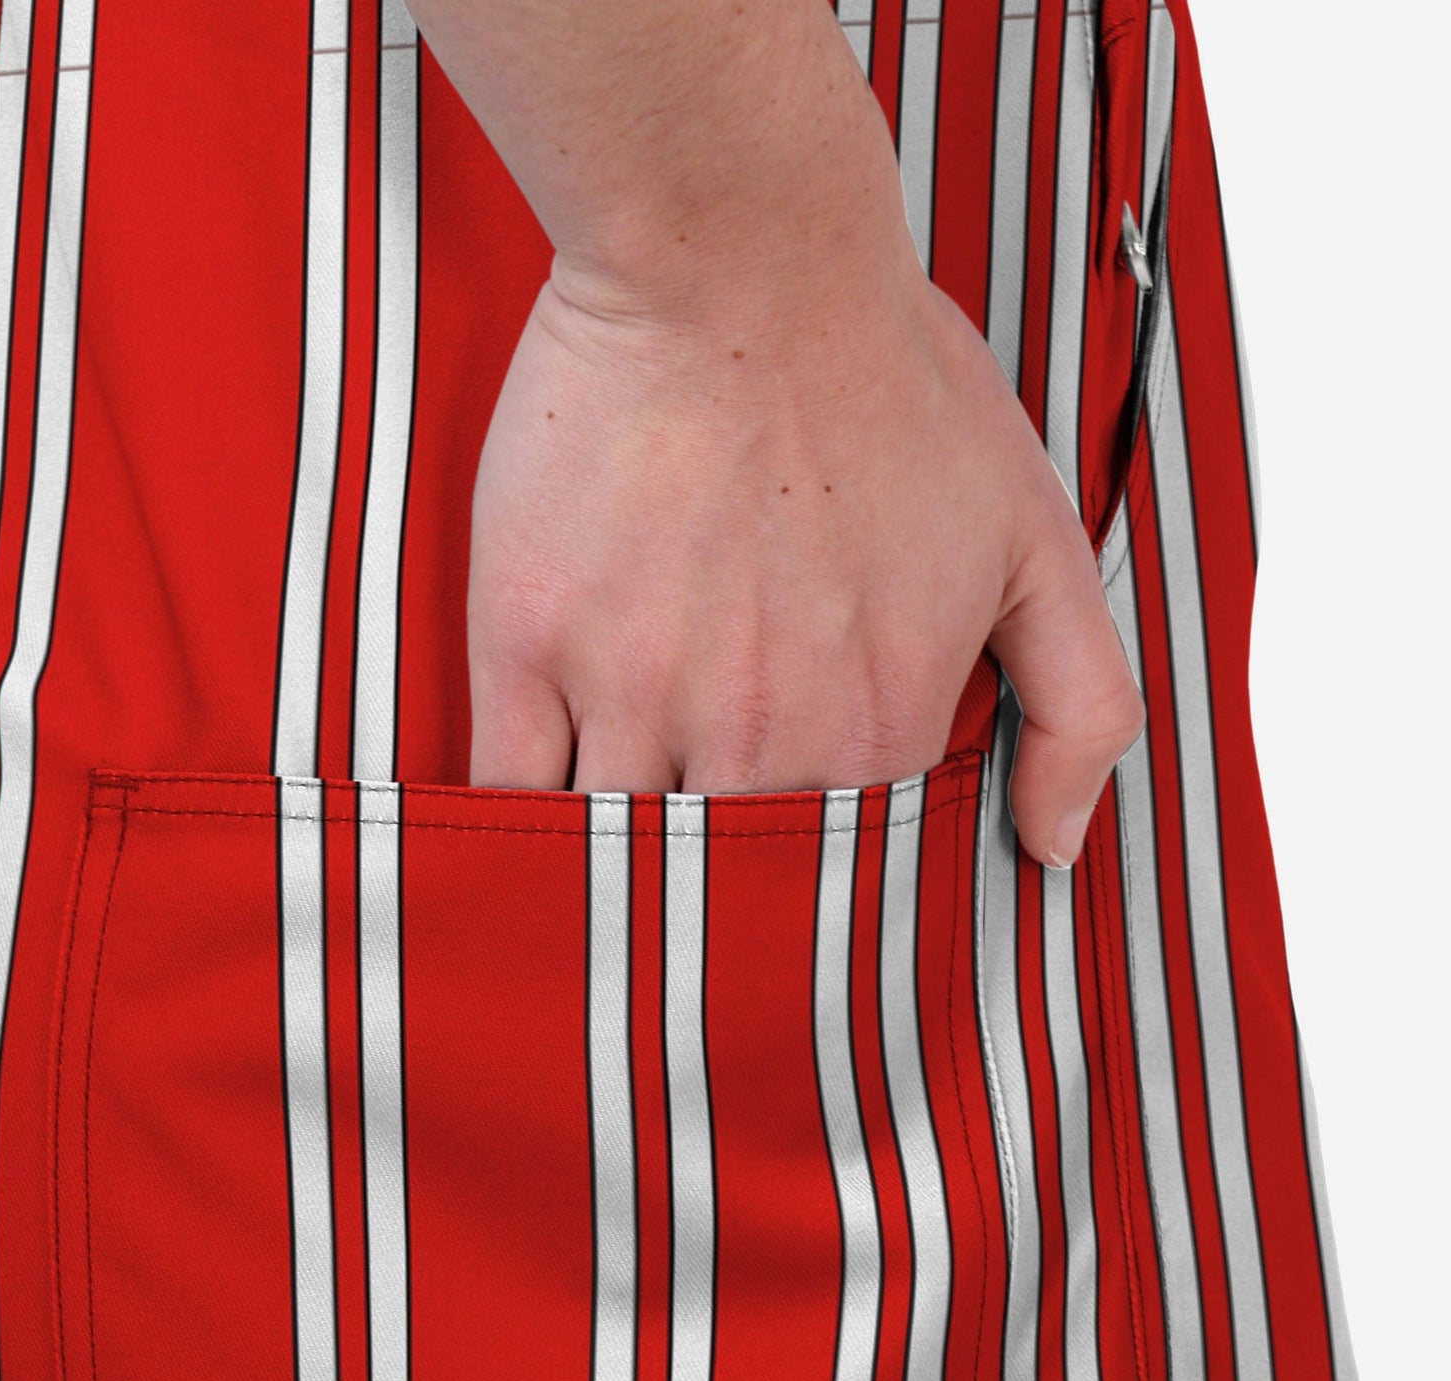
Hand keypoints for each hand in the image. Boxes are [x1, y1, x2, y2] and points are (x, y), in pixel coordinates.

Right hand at [464, 253, 1142, 866]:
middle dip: (701, 913)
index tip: (781, 898)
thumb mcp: (1037, 540)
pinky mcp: (525, 643)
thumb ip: (1081, 707)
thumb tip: (1056, 851)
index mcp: (872, 735)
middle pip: (711, 894)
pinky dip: (511, 829)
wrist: (737, 261)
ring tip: (601, 880)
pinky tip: (523, 830)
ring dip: (603, 881)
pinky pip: (505, 792)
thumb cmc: (888, 384)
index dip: (803, 898)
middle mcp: (754, 739)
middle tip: (686, 913)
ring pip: (604, 857)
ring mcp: (630, 694)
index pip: (832, 887)